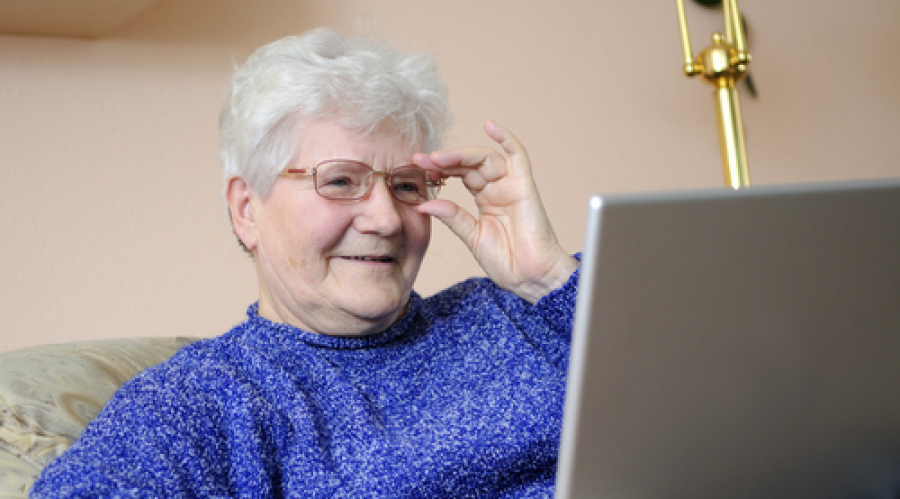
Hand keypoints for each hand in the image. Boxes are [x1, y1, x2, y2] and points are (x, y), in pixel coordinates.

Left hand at [414, 120, 577, 303]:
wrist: (530, 278)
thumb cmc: (507, 262)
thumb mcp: (471, 237)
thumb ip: (452, 217)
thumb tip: (424, 203)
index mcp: (486, 200)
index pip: (460, 175)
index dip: (439, 169)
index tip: (416, 168)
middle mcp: (498, 188)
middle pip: (469, 164)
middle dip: (444, 160)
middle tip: (420, 160)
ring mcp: (512, 186)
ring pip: (485, 158)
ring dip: (460, 154)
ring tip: (437, 157)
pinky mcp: (525, 186)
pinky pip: (518, 156)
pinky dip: (506, 138)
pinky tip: (489, 125)